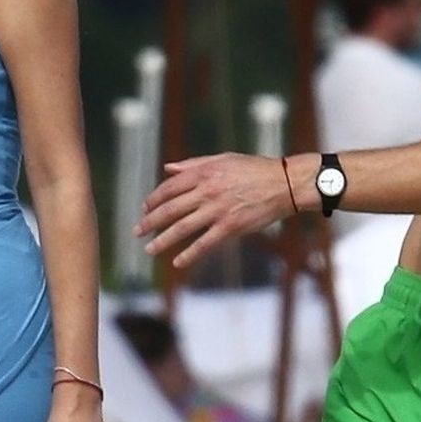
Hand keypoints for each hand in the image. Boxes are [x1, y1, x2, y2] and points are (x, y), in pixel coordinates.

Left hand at [137, 153, 296, 269]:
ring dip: (162, 240)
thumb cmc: (253, 169)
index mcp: (204, 173)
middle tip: (137, 231)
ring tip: (149, 249)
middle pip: (170, 209)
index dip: (154, 199)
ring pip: (182, 228)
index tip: (144, 208)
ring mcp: (217, 210)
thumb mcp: (222, 159)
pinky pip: (204, 244)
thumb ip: (193, 165)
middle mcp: (207, 191)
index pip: (169, 188)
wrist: (283, 184)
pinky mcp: (230, 227)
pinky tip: (177, 262)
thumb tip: (168, 168)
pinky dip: (189, 254)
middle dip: (150, 221)